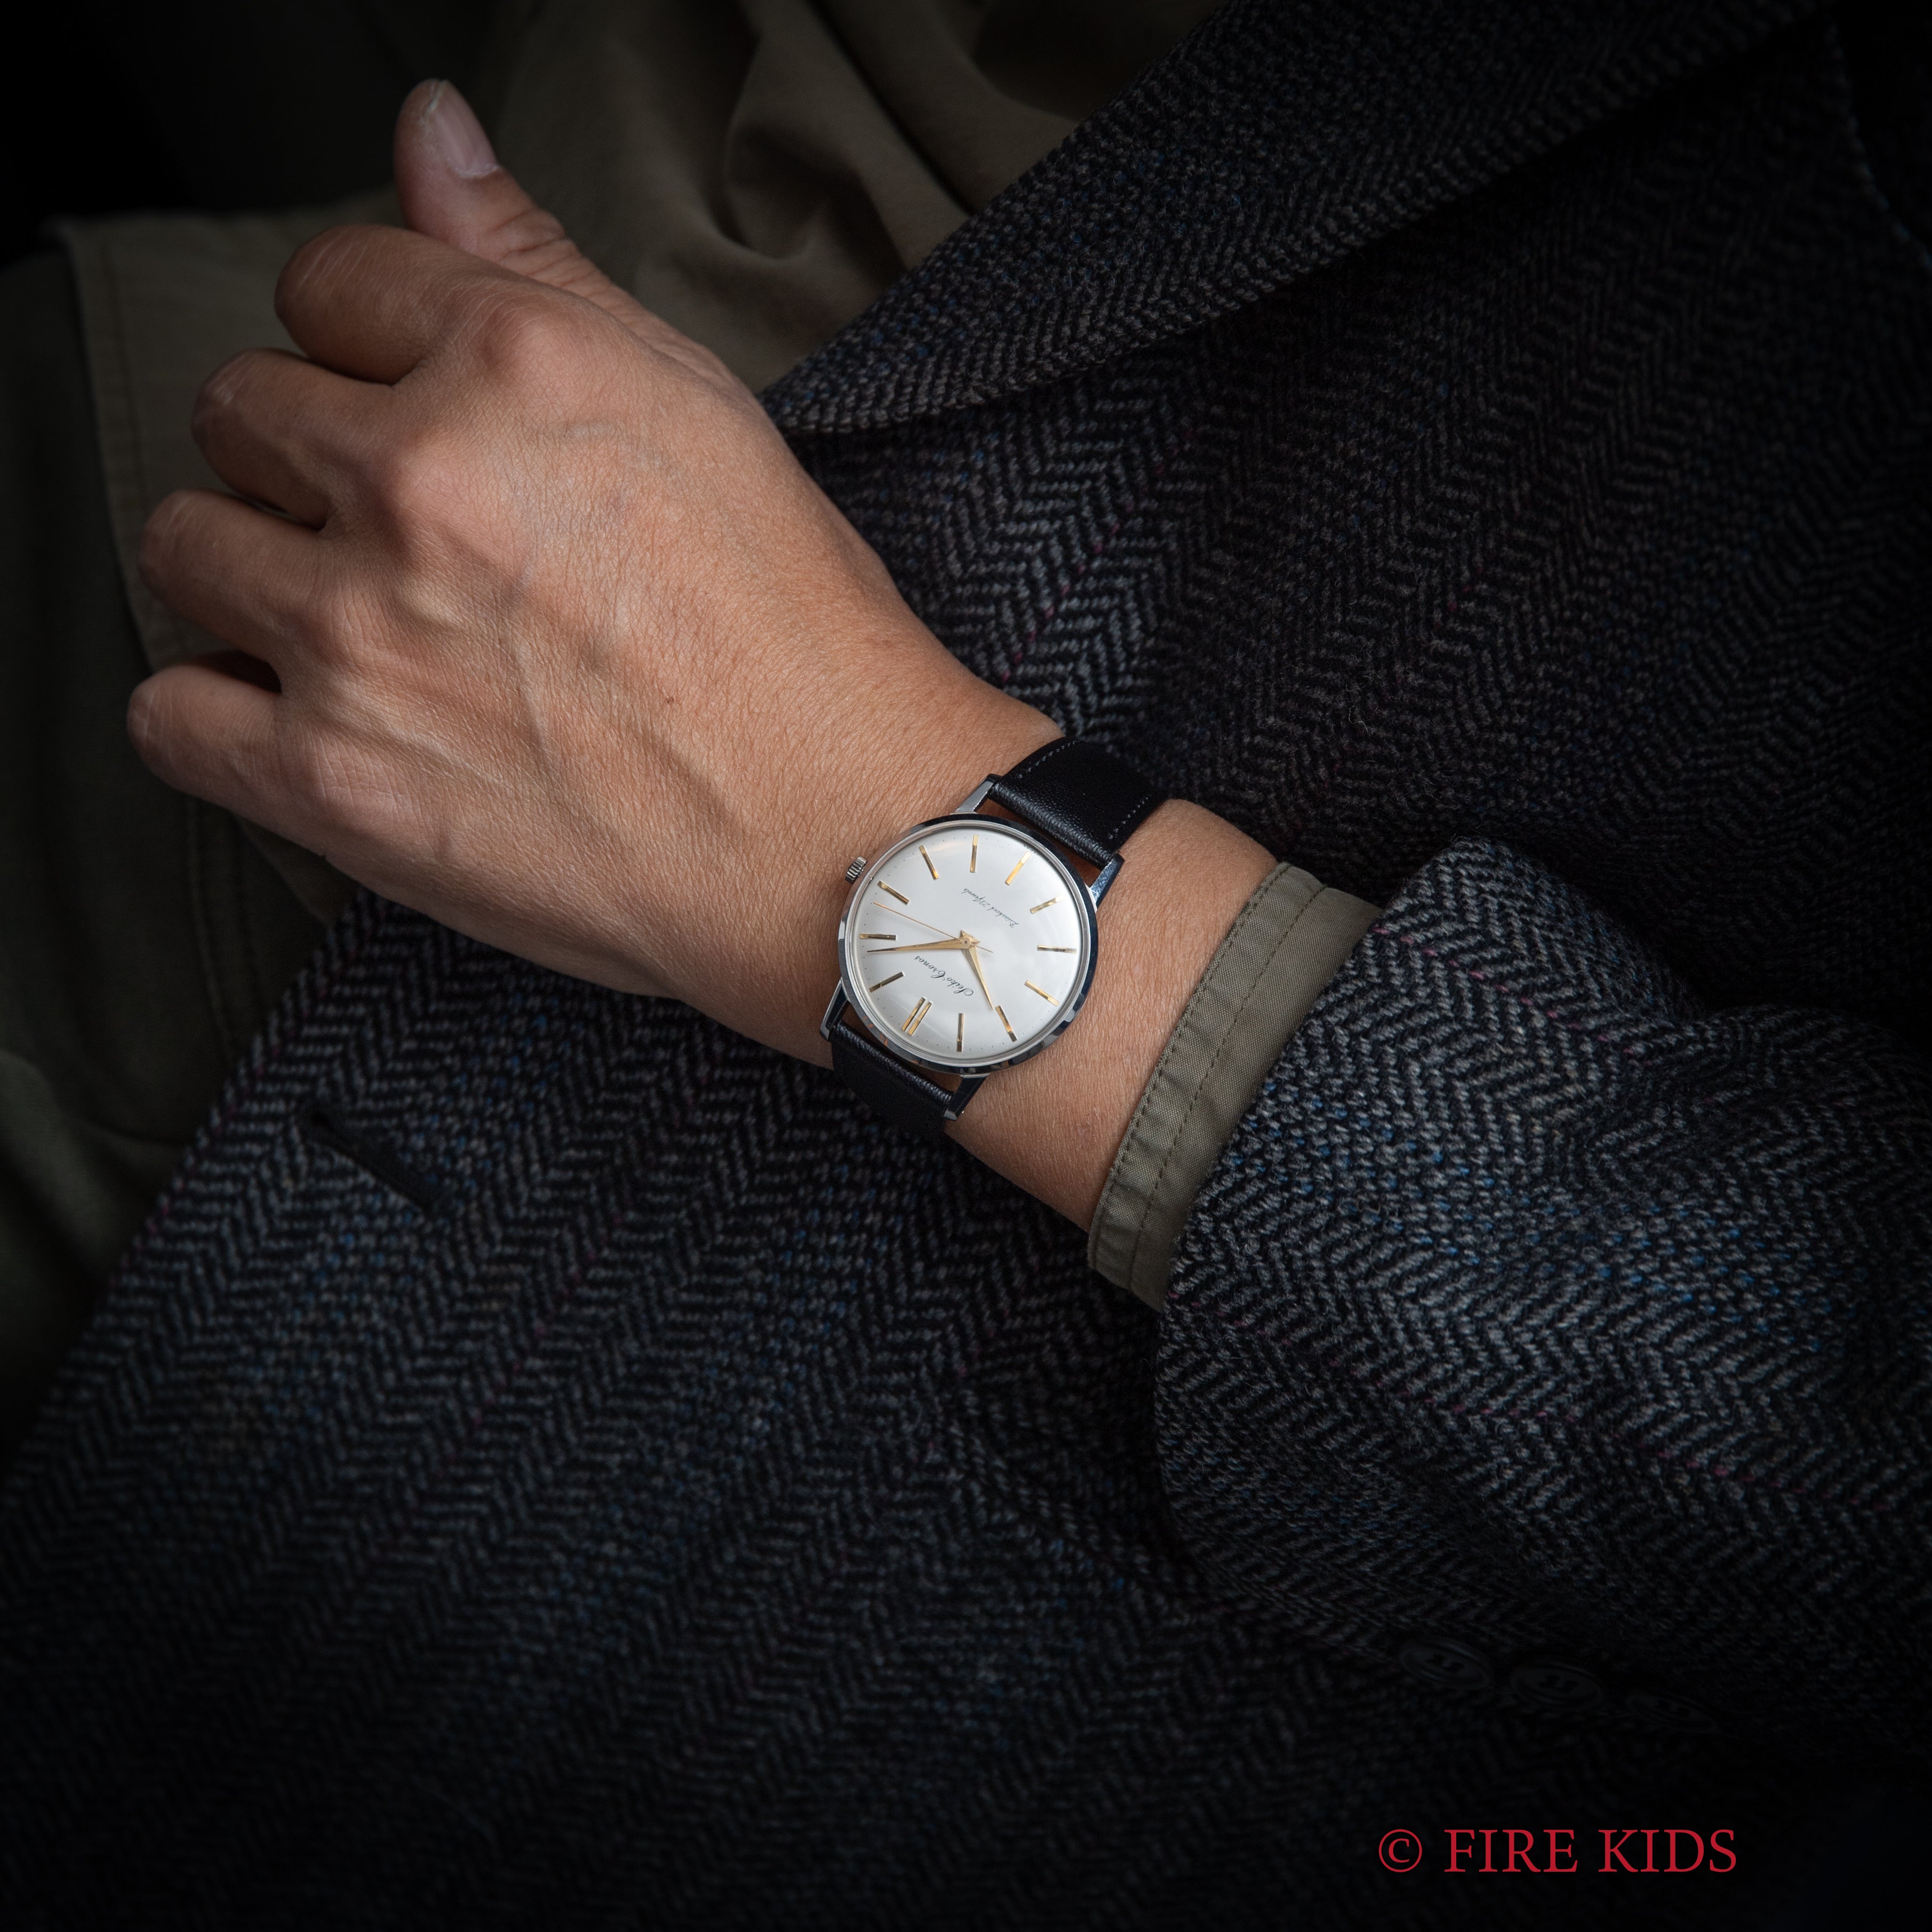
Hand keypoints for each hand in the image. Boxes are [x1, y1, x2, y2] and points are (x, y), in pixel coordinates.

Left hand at [130, 82, 1275, 1228]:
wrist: (837, 835)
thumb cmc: (797, 636)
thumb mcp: (693, 408)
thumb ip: (536, 263)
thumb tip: (429, 136)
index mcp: (515, 365)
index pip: (327, 286)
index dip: (368, 352)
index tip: (411, 414)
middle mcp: (419, 481)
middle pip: (241, 412)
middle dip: (307, 462)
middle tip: (404, 536)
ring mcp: (360, 633)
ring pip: (185, 546)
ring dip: (253, 575)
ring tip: (355, 628)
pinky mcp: (331, 779)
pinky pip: (167, 716)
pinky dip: (216, 717)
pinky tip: (301, 717)